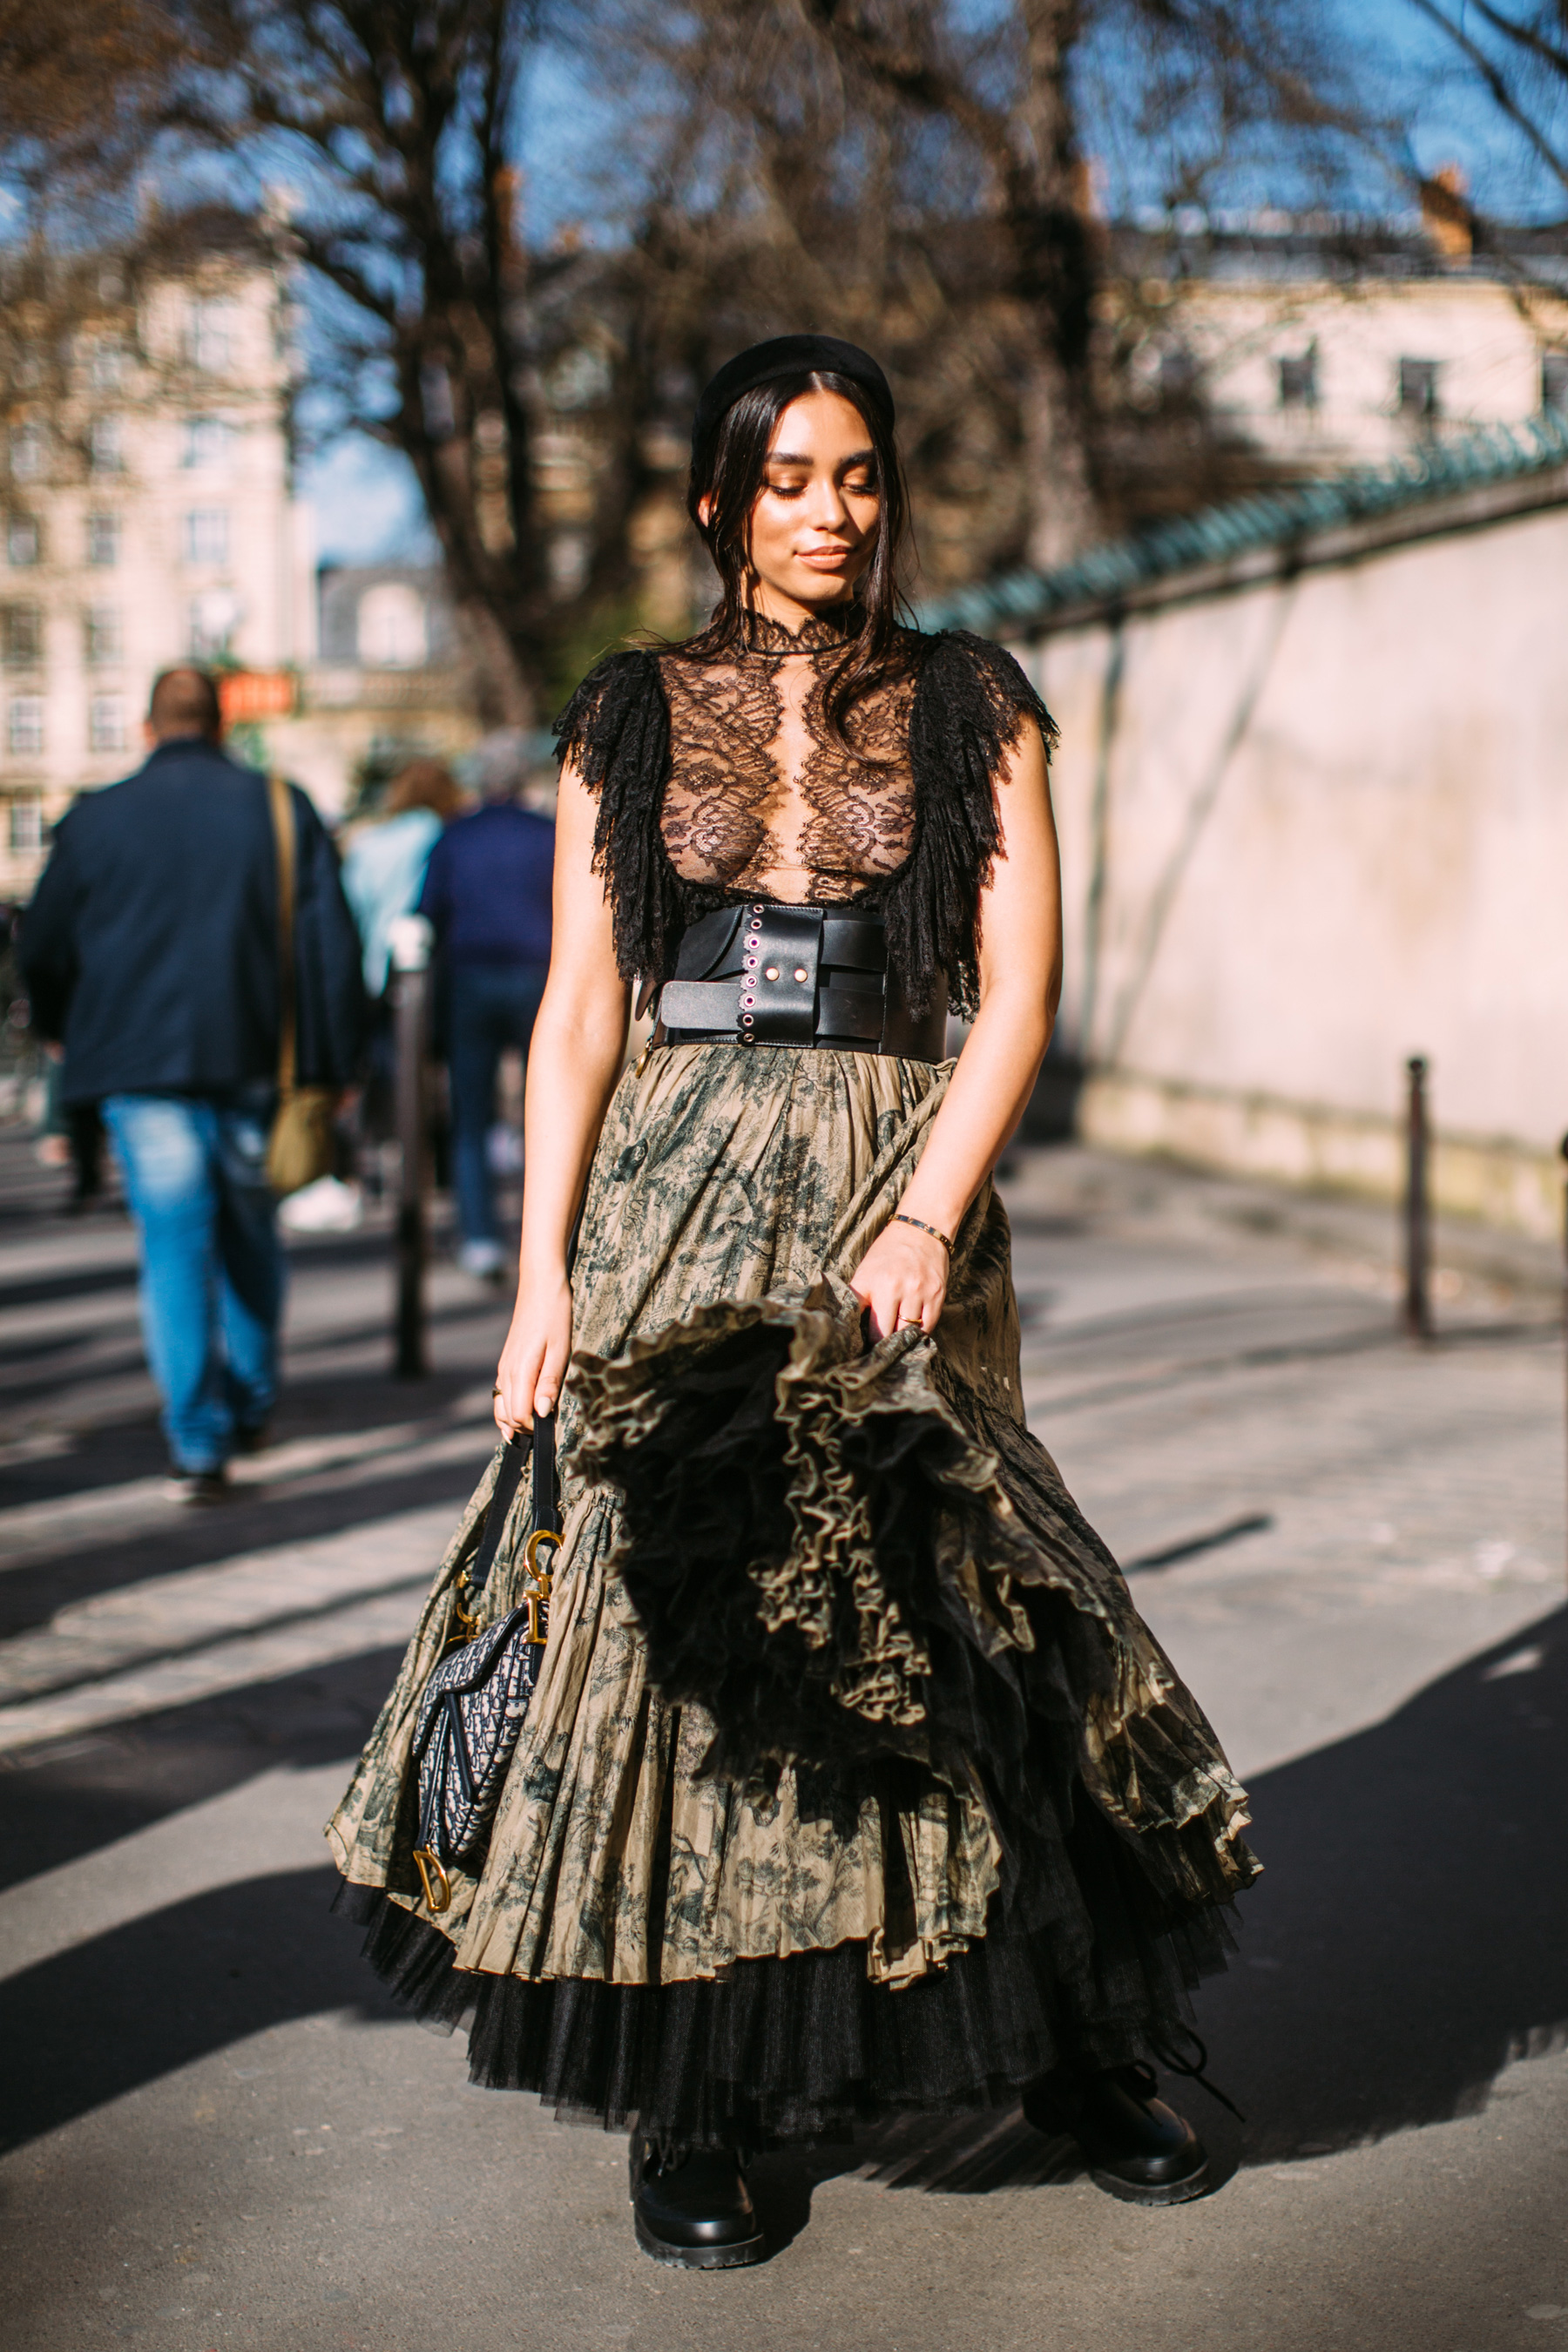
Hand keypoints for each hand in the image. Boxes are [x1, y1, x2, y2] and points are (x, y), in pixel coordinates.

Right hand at [493, 1273, 572, 1432]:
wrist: (541, 1285)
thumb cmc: (555, 1315)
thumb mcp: (560, 1349)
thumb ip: (549, 1382)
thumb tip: (540, 1413)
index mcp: (520, 1371)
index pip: (519, 1415)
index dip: (535, 1427)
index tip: (553, 1427)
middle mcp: (506, 1372)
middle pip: (508, 1415)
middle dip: (526, 1428)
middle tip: (548, 1431)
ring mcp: (504, 1367)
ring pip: (501, 1407)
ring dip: (515, 1421)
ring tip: (534, 1431)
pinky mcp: (506, 1362)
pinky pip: (501, 1394)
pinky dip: (508, 1409)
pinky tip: (520, 1415)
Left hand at [848, 1218, 946, 1341]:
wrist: (921, 1230)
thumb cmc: (888, 1253)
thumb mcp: (865, 1271)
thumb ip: (858, 1297)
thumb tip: (851, 1327)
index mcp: (872, 1282)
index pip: (864, 1323)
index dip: (862, 1340)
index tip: (861, 1347)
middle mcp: (895, 1288)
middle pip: (885, 1333)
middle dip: (881, 1344)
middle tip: (878, 1349)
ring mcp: (918, 1292)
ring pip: (908, 1333)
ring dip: (901, 1339)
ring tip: (896, 1340)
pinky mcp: (937, 1294)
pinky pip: (928, 1326)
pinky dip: (920, 1332)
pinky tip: (913, 1330)